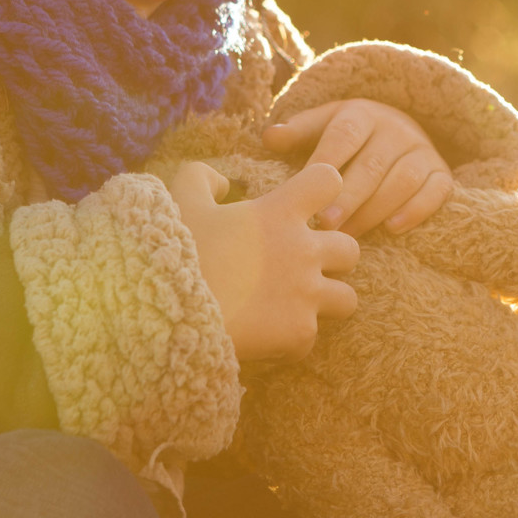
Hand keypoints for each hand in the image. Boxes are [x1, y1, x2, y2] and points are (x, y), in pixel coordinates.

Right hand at [168, 161, 359, 360]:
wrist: (166, 312)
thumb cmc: (174, 253)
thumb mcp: (180, 202)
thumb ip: (201, 178)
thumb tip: (223, 180)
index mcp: (279, 212)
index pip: (329, 182)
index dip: (321, 191)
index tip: (305, 206)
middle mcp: (302, 250)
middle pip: (350, 249)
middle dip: (332, 259)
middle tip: (301, 268)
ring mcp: (305, 293)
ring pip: (347, 298)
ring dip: (324, 302)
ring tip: (296, 306)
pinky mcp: (299, 332)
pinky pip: (312, 337)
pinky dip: (293, 340)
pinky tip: (269, 337)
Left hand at [262, 99, 453, 234]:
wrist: (398, 129)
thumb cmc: (349, 136)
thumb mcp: (323, 125)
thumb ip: (298, 132)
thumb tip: (269, 136)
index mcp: (361, 114)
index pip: (343, 137)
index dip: (326, 165)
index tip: (308, 196)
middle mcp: (395, 128)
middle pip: (372, 164)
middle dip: (348, 197)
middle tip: (325, 226)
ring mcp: (422, 149)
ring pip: (403, 180)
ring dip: (376, 209)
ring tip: (350, 236)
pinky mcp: (442, 171)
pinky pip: (435, 190)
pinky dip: (417, 210)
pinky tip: (393, 229)